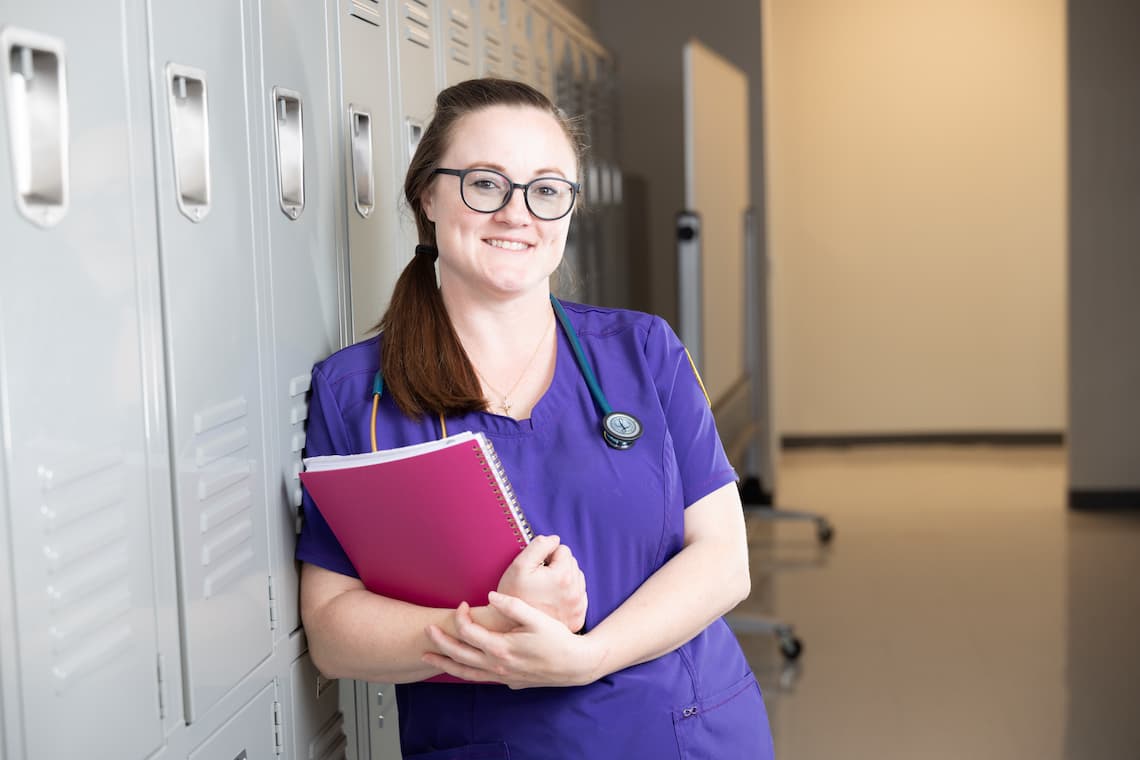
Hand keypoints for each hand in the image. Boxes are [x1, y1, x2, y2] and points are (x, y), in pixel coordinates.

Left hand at [423, 592, 603, 688]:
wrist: (574, 665)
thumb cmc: (557, 639)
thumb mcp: (537, 618)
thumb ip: (512, 605)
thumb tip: (490, 595)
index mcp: (501, 648)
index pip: (469, 632)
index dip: (461, 616)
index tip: (463, 604)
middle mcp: (496, 665)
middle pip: (459, 654)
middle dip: (440, 641)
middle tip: (427, 630)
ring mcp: (500, 676)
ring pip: (464, 672)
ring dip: (444, 663)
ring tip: (427, 657)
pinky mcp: (506, 681)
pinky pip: (477, 679)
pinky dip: (462, 673)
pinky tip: (456, 669)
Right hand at [496, 535, 586, 631]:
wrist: (511, 628)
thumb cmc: (513, 595)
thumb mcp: (519, 565)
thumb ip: (539, 546)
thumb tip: (554, 539)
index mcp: (563, 576)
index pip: (563, 550)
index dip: (547, 555)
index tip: (537, 567)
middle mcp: (575, 592)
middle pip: (572, 563)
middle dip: (557, 566)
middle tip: (540, 578)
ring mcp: (577, 606)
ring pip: (577, 579)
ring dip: (564, 579)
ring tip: (546, 589)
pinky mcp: (577, 617)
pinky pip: (579, 596)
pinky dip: (569, 594)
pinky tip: (553, 599)